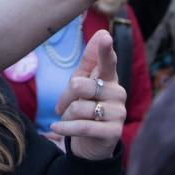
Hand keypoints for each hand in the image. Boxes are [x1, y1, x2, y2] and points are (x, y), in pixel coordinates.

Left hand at [49, 30, 125, 161]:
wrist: (91, 143)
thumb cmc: (85, 106)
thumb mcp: (83, 81)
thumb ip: (89, 60)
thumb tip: (102, 32)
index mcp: (109, 77)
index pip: (107, 61)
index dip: (104, 50)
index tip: (105, 37)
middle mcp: (118, 93)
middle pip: (79, 85)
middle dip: (65, 97)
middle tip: (64, 106)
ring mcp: (118, 113)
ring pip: (79, 107)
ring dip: (67, 115)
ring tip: (70, 119)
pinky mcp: (113, 132)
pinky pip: (82, 126)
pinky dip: (65, 128)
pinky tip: (55, 128)